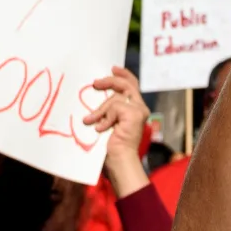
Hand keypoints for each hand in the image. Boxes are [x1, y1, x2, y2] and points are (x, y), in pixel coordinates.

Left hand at [84, 67, 150, 196]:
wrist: (118, 162)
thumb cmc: (110, 148)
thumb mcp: (107, 123)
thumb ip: (107, 110)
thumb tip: (94, 94)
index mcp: (134, 110)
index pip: (132, 85)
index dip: (123, 75)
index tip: (112, 68)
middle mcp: (140, 109)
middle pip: (127, 84)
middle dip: (110, 81)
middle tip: (95, 83)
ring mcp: (139, 111)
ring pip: (117, 97)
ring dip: (100, 109)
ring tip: (90, 121)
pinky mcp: (135, 115)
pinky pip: (115, 106)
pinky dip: (105, 117)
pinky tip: (101, 129)